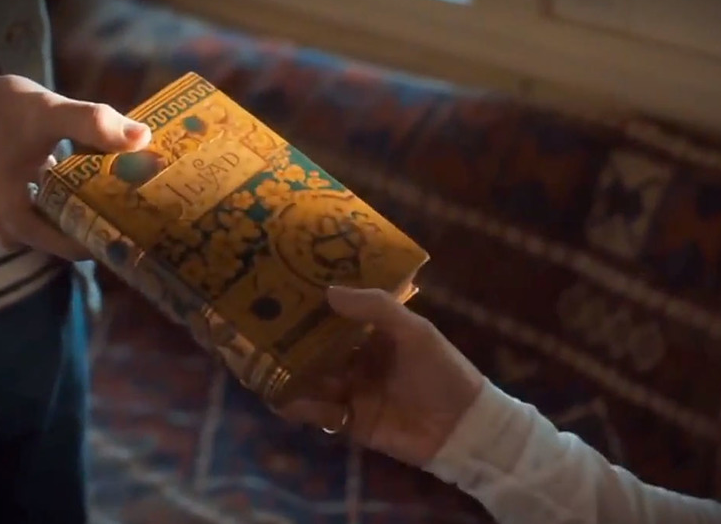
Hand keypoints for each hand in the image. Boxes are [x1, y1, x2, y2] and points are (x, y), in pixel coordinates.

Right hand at [0, 73, 150, 259]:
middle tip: (154, 203)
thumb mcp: (46, 112)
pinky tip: (110, 179)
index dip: (115, 234)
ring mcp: (16, 221)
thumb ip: (91, 124)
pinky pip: (59, 209)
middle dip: (111, 220)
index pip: (79, 247)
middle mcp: (15, 233)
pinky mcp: (20, 205)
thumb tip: (143, 139)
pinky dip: (81, 196)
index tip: (151, 219)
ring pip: (69, 222)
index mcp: (18, 223)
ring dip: (98, 208)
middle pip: (76, 237)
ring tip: (140, 192)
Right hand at [277, 286, 485, 467]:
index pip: (336, 317)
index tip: (282, 294)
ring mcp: (353, 391)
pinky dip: (301, 406)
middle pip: (317, 349)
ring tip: (259, 364)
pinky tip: (283, 398)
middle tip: (258, 329)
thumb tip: (328, 291)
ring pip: (313, 379)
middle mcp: (359, 360)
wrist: (462, 428)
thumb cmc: (442, 371)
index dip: (312, 308)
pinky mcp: (350, 422)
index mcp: (375, 334)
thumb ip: (376, 309)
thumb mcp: (415, 331)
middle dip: (291, 341)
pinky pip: (319, 412)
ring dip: (290, 373)